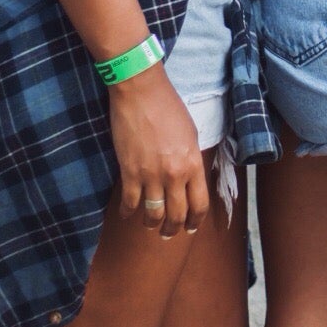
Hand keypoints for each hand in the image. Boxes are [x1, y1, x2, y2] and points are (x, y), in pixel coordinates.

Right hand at [107, 61, 209, 237]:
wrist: (141, 92)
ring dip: (152, 224)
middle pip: (177, 214)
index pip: (199, 204)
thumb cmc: (168, 107)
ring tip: (150, 226)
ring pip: (153, 214)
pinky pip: (130, 202)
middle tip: (169, 233)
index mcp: (193, 164)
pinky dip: (128, 211)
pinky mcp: (129, 172)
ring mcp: (150, 175)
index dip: (195, 220)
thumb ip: (191, 159)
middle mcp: (174, 175)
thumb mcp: (191, 134)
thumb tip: (189, 178)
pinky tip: (127, 214)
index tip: (191, 227)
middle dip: (173, 228)